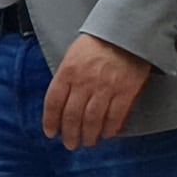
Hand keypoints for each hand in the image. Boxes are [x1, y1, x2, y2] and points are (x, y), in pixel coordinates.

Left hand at [41, 34, 152, 149]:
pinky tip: (106, 134)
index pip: (53, 102)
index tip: (50, 133)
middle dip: (69, 133)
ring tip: (88, 142)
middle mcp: (84, 82)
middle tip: (70, 144)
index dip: (50, 121)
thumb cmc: (97, 43)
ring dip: (89, 134)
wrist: (126, 33)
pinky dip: (110, 128)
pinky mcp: (126, 91)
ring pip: (93, 119)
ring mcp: (106, 88)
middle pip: (72, 115)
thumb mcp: (72, 55)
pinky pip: (116, 115)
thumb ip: (65, 78)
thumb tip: (60, 101)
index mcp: (67, 72)